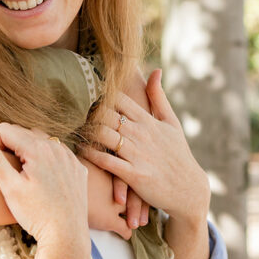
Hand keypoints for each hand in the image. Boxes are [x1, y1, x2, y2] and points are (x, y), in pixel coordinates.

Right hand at [0, 123, 89, 258]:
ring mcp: (70, 157)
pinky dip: (47, 161)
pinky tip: (44, 182)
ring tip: (26, 179)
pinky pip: (58, 154)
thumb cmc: (36, 214)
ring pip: (42, 142)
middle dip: (12, 148)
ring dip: (29, 153)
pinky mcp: (78, 168)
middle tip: (11, 176)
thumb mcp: (9, 186)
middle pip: (23, 134)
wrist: (66, 237)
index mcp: (38, 148)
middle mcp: (57, 147)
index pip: (4, 130)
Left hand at [82, 70, 209, 225]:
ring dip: (86, 131)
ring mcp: (138, 154)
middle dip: (87, 111)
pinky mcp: (134, 175)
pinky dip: (91, 154)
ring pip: (104, 135)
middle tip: (70, 110)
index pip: (119, 99)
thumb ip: (159, 97)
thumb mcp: (172, 122)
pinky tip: (80, 149)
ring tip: (72, 128)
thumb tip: (155, 70)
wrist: (188, 189)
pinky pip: (107, 161)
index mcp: (148, 120)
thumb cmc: (178, 154)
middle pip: (106, 114)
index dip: (99, 94)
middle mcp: (142, 134)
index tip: (84, 92)